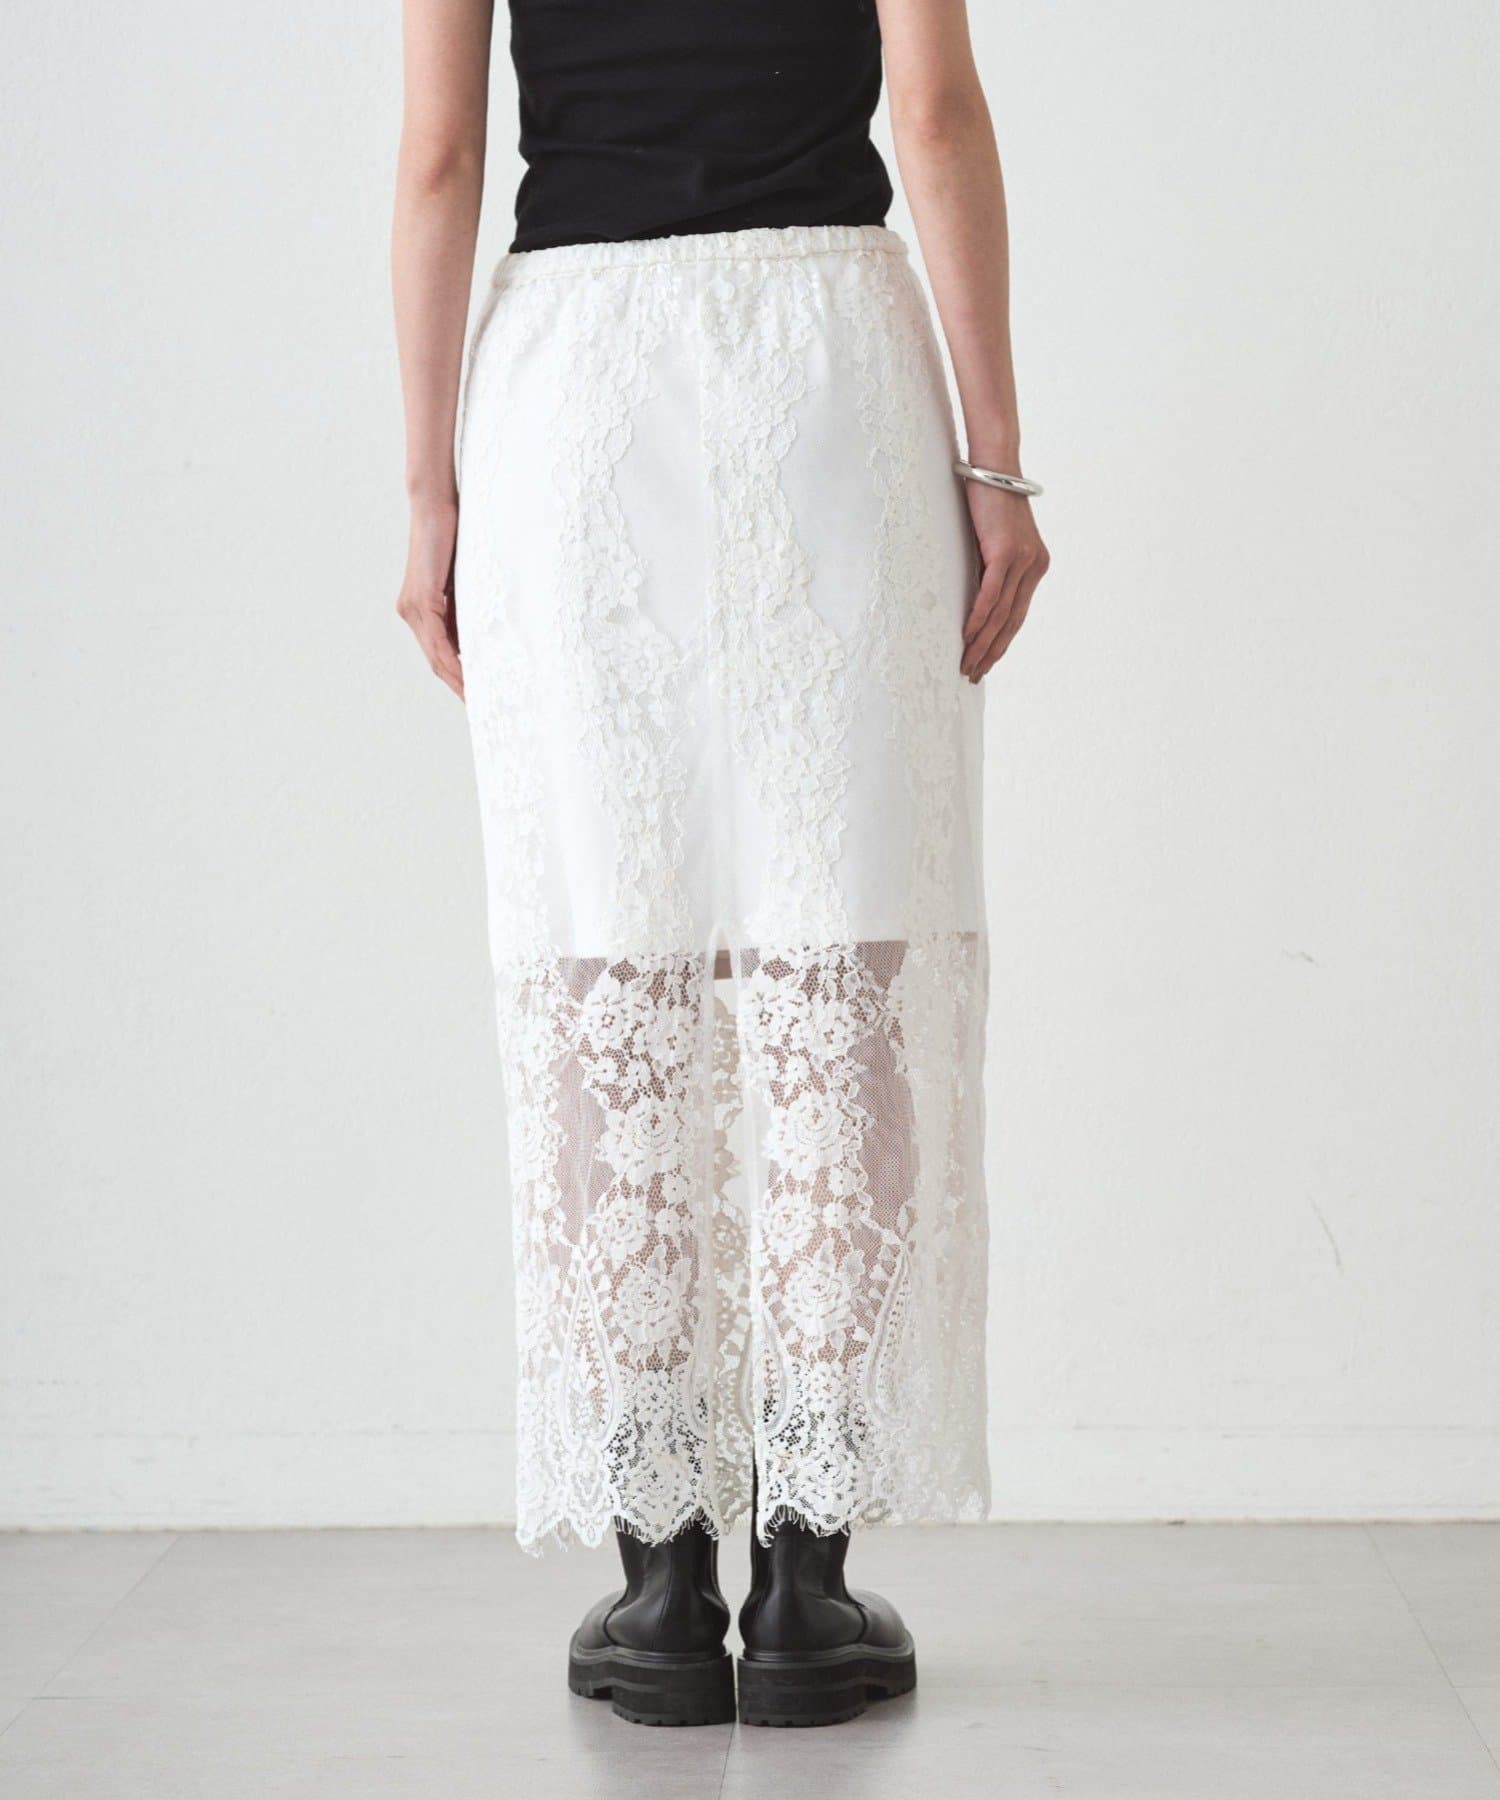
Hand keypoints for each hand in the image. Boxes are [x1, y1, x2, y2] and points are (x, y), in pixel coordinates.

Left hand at [396, 499, 463, 699]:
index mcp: (420, 610)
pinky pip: (438, 642)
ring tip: (478, 702)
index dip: (457, 678)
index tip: (478, 697)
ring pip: (436, 658)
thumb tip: (486, 634)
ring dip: (458, 683)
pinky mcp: (421, 600)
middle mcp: (411, 613)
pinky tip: (469, 678)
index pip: (440, 654)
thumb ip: (468, 607)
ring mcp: (413, 608)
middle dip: (459, 688)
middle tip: (481, 710)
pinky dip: (454, 663)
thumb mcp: (465, 581)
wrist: (434, 505)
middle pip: (436, 663)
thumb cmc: (453, 536)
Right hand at [959, 485, 1049, 681]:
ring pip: (1001, 614)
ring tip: (966, 663)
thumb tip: (974, 596)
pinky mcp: (1008, 552)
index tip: (985, 662)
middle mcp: (1035, 566)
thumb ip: (991, 567)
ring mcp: (1024, 560)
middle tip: (973, 674)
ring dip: (982, 643)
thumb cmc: (987, 499)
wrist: (993, 466)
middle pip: (1012, 621)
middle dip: (992, 651)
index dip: (1001, 642)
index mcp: (1036, 565)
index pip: (1017, 614)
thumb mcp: (992, 540)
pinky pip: (992, 595)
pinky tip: (966, 637)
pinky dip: (978, 619)